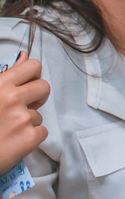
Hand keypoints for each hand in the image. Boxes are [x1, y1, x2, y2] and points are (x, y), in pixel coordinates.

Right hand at [0, 53, 49, 173]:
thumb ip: (5, 75)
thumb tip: (24, 56)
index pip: (33, 66)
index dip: (32, 76)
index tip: (26, 85)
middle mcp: (12, 99)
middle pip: (44, 87)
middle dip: (37, 96)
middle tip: (23, 107)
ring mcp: (23, 119)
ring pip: (39, 113)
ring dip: (28, 121)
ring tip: (7, 129)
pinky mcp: (30, 138)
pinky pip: (42, 132)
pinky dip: (30, 138)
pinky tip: (13, 141)